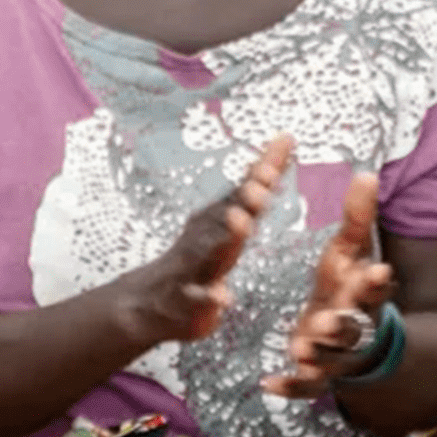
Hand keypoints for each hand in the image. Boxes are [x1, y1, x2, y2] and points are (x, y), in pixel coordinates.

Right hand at [128, 136, 294, 345]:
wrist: (150, 300)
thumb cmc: (200, 251)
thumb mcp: (232, 213)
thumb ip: (260, 179)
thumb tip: (287, 136)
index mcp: (220, 217)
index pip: (243, 193)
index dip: (259, 177)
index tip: (277, 160)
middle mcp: (205, 236)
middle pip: (226, 217)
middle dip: (244, 202)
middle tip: (260, 188)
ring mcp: (191, 266)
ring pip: (208, 251)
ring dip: (224, 238)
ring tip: (240, 224)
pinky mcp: (184, 299)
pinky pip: (196, 298)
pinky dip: (208, 297)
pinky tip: (221, 297)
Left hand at [262, 173, 394, 397]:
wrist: (358, 334)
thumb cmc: (349, 283)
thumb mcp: (351, 250)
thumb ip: (358, 217)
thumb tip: (366, 173)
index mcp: (364, 292)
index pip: (376, 287)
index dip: (375, 282)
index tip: (374, 271)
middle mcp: (354, 324)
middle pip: (355, 326)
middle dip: (342, 323)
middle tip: (325, 319)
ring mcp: (337, 352)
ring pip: (332, 358)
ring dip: (319, 354)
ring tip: (300, 347)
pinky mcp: (317, 373)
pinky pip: (307, 386)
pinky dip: (292, 387)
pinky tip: (269, 384)